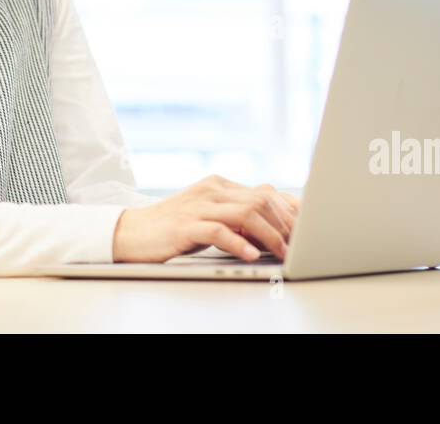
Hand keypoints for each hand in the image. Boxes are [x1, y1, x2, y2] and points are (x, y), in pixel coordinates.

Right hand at [111, 175, 300, 262]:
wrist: (131, 232)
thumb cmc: (173, 228)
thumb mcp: (209, 215)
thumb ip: (237, 216)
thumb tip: (275, 228)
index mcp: (219, 185)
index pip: (266, 191)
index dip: (291, 211)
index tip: (307, 231)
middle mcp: (212, 190)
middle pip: (262, 200)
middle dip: (286, 224)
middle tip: (300, 246)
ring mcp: (198, 206)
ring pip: (246, 213)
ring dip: (270, 234)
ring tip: (282, 252)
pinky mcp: (185, 225)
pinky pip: (218, 230)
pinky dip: (239, 243)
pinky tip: (251, 255)